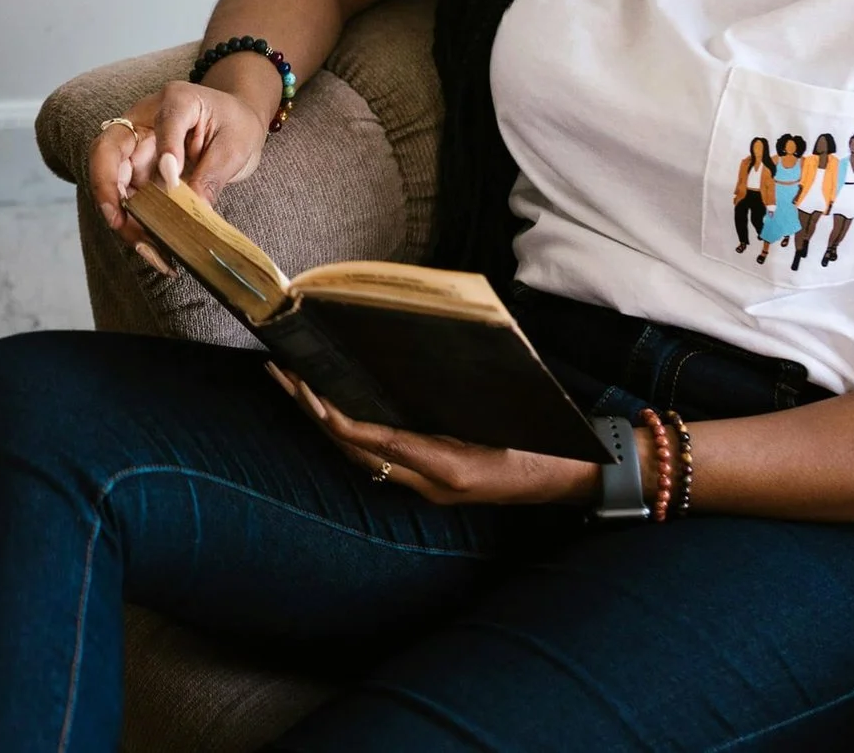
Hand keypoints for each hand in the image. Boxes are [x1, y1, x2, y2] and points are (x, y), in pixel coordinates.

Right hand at [86, 80, 268, 274]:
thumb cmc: (236, 125)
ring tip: (147, 248)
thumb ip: (213, 174)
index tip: (173, 181)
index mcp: (176, 100)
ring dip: (122, 216)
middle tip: (120, 223)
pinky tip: (153, 248)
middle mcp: (145, 121)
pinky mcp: (139, 171)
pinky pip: (129, 199)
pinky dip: (135, 225)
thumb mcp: (235, 145)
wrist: (234, 123)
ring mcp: (137, 147)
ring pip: (114, 181)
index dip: (166, 152)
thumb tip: (194, 210)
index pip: (163, 123)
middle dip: (108, 189)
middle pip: (109, 150)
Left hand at [265, 363, 597, 506]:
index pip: (372, 440)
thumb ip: (456, 402)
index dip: (333, 414)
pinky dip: (354, 432)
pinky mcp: (436, 481)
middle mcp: (430, 482)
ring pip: (363, 456)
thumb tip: (408, 366)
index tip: (304, 386)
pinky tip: (338, 408)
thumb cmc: (545, 440)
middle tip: (280, 374)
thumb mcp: (500, 418)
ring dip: (327, 421)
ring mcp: (431, 486)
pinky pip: (383, 458)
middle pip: (355, 448)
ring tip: (295, 385)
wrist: (573, 476)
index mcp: (445, 465)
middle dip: (314, 412)